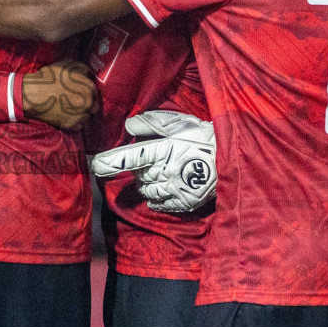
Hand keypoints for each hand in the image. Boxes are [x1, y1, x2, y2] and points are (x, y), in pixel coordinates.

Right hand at [22, 61, 98, 129]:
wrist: (33, 94)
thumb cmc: (49, 77)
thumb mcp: (67, 64)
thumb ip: (81, 68)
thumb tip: (86, 74)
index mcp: (89, 87)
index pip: (94, 91)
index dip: (86, 91)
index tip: (80, 92)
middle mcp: (88, 102)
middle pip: (94, 105)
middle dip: (87, 103)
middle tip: (76, 101)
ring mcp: (80, 115)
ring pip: (87, 116)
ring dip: (81, 113)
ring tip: (70, 109)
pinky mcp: (71, 125)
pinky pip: (79, 125)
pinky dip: (74, 121)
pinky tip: (66, 115)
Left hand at [90, 110, 217, 212]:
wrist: (231, 157)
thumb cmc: (202, 136)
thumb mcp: (178, 123)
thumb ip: (151, 123)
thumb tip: (128, 126)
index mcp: (162, 150)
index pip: (129, 158)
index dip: (110, 162)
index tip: (96, 165)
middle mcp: (165, 171)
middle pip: (138, 175)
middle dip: (139, 170)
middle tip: (153, 161)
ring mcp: (174, 188)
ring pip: (147, 190)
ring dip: (146, 184)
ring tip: (159, 174)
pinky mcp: (184, 201)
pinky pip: (160, 203)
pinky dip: (156, 198)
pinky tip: (162, 190)